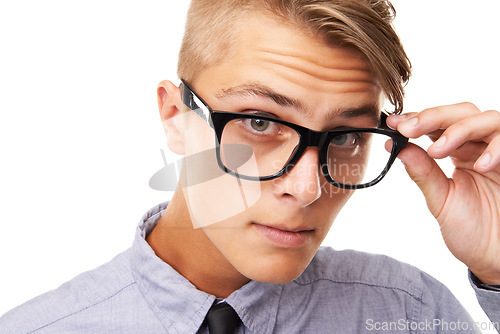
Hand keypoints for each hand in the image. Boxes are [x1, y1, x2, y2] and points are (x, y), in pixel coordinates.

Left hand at [387, 103, 499, 283]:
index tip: (393, 124)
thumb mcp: (441, 199)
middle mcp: (481, 148)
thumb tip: (396, 147)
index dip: (417, 119)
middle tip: (408, 128)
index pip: (439, 125)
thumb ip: (423, 172)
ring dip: (458, 129)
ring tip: (438, 150)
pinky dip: (496, 148)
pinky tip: (481, 165)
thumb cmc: (472, 230)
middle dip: (433, 116)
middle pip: (462, 112)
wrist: (496, 257)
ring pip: (487, 119)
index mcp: (460, 153)